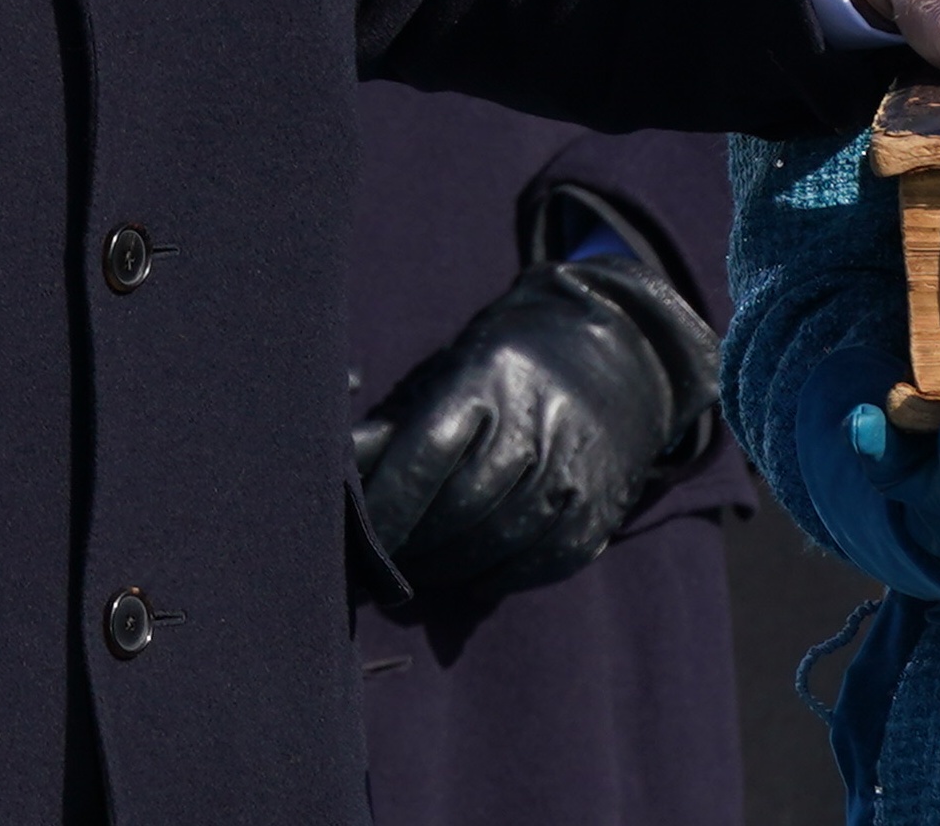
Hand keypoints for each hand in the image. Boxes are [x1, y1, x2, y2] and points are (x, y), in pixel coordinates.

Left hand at [351, 256, 715, 607]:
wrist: (611, 358)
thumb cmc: (498, 377)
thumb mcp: (444, 382)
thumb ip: (389, 434)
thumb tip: (328, 477)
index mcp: (486, 381)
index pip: (429, 453)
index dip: (390, 506)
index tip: (356, 544)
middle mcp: (537, 422)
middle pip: (463, 505)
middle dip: (412, 546)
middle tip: (376, 570)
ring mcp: (573, 468)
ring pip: (499, 540)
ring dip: (446, 571)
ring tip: (411, 577)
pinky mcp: (597, 508)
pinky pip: (537, 562)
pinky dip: (493, 580)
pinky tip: (464, 581)